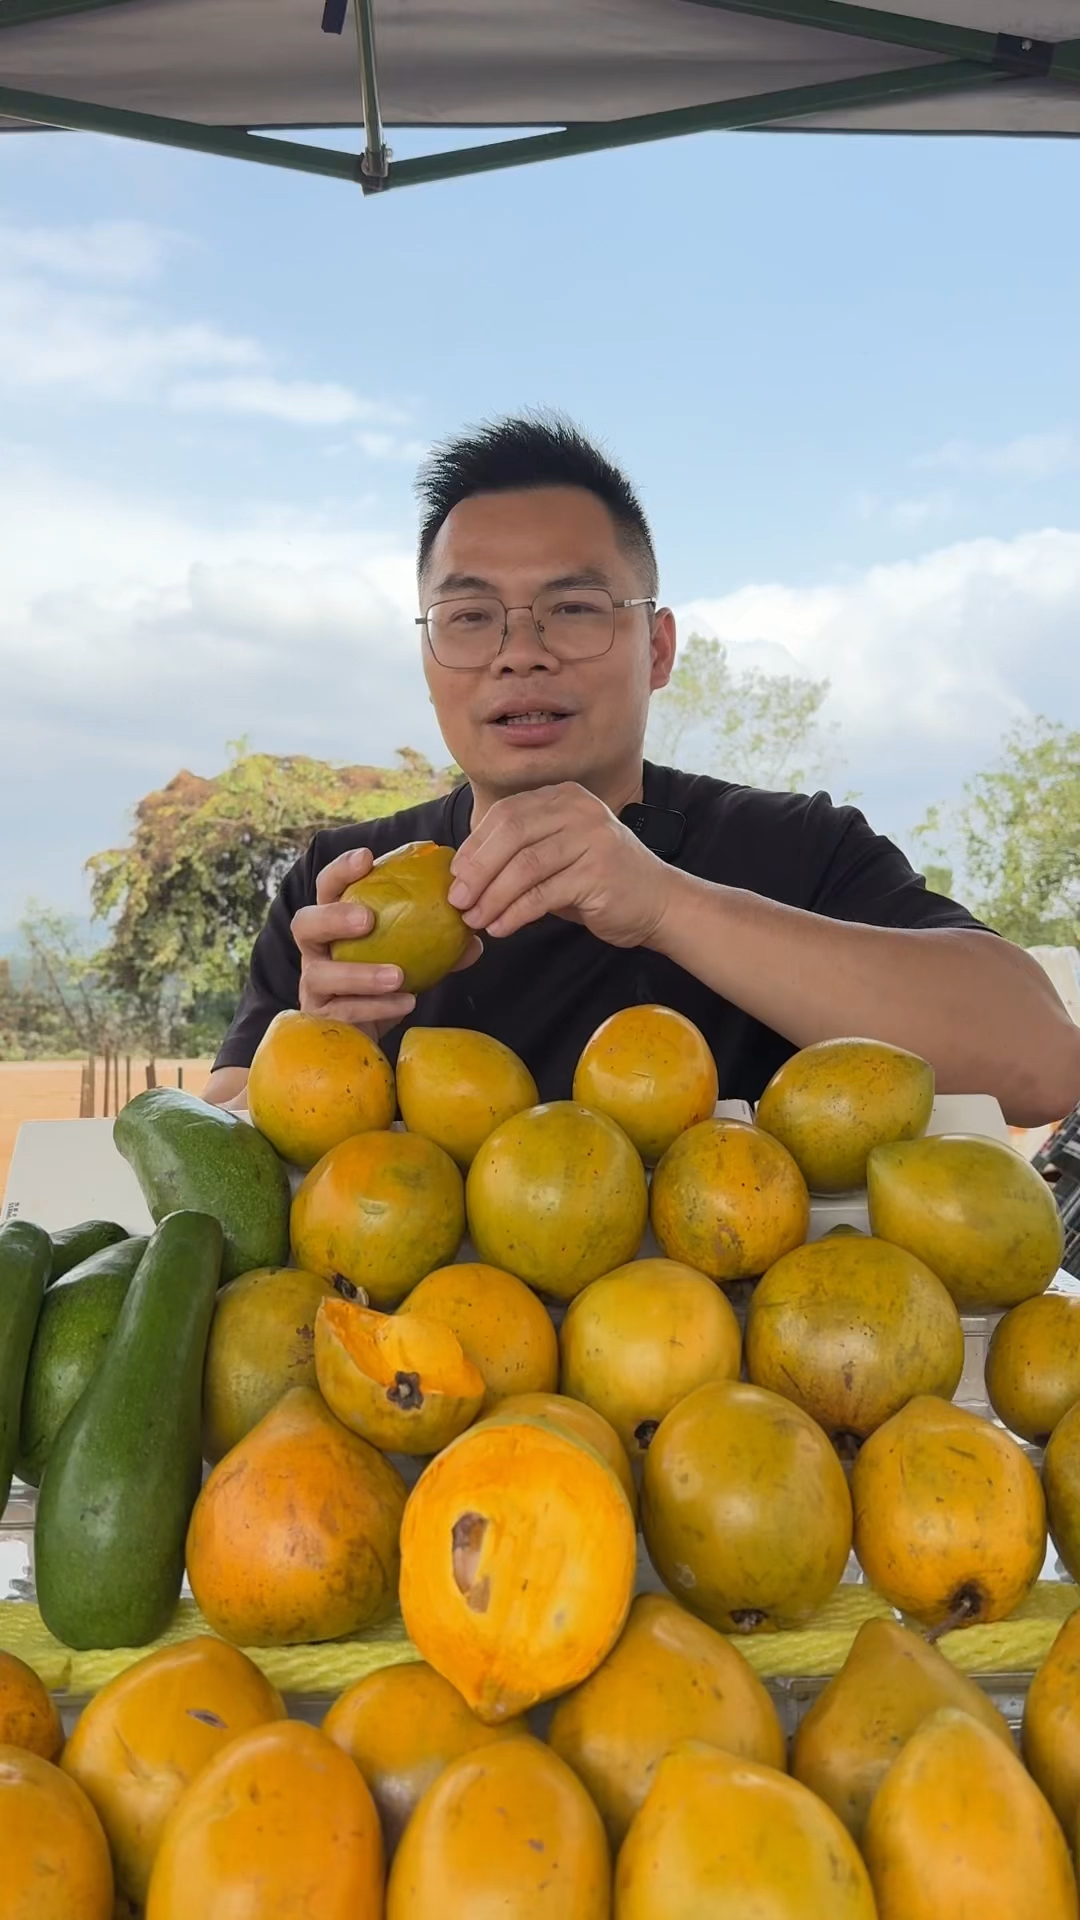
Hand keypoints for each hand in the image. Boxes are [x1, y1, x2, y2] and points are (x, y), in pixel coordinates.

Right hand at [292, 847, 481, 1040]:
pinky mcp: (321, 1018)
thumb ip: (439, 940)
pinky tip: (406, 1002)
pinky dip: (377, 1007)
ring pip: (320, 975)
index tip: (366, 857)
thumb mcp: (412, 954)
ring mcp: (313, 986)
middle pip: (304, 924)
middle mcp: (316, 950)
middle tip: (367, 918)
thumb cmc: (387, 980)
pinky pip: (344, 1011)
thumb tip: (473, 930)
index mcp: (333, 922)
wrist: (370, 1029)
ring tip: (397, 975)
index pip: (328, 887)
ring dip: (360, 974)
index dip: (341, 870)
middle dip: (332, 917)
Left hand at [447, 783, 673, 947]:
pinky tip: (501, 928)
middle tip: (458, 900)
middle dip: (478, 871)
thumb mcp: (558, 853)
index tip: (455, 876)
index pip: (506, 814)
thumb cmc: (599, 880)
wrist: (658, 902)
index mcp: (563, 797)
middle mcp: (579, 810)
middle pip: (511, 835)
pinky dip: (515, 913)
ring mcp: (592, 839)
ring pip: (525, 866)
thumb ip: (520, 851)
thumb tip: (464, 873)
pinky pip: (543, 894)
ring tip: (476, 920)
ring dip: (493, 897)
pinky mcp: (598, 873)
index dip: (475, 846)